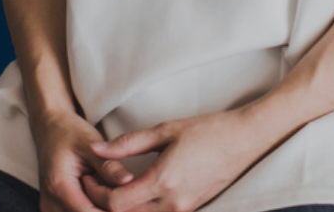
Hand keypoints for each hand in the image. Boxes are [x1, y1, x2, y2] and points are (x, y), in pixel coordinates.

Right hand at [30, 109, 136, 211]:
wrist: (50, 130)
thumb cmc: (69, 134)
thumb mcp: (91, 145)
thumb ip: (108, 166)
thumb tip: (129, 181)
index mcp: (58, 186)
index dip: (113, 210)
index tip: (134, 202)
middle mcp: (51, 203)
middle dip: (110, 209)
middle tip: (131, 197)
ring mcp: (51, 208)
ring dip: (103, 209)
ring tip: (117, 192)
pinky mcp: (56, 209)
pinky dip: (96, 208)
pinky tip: (107, 195)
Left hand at [85, 110, 273, 211]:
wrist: (246, 139)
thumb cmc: (208, 130)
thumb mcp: (165, 131)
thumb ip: (128, 143)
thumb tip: (97, 149)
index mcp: (164, 181)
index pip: (116, 203)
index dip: (95, 193)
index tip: (87, 178)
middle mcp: (173, 203)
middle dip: (104, 204)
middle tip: (92, 185)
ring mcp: (184, 209)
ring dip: (122, 209)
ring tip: (109, 190)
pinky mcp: (191, 209)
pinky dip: (141, 209)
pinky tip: (133, 195)